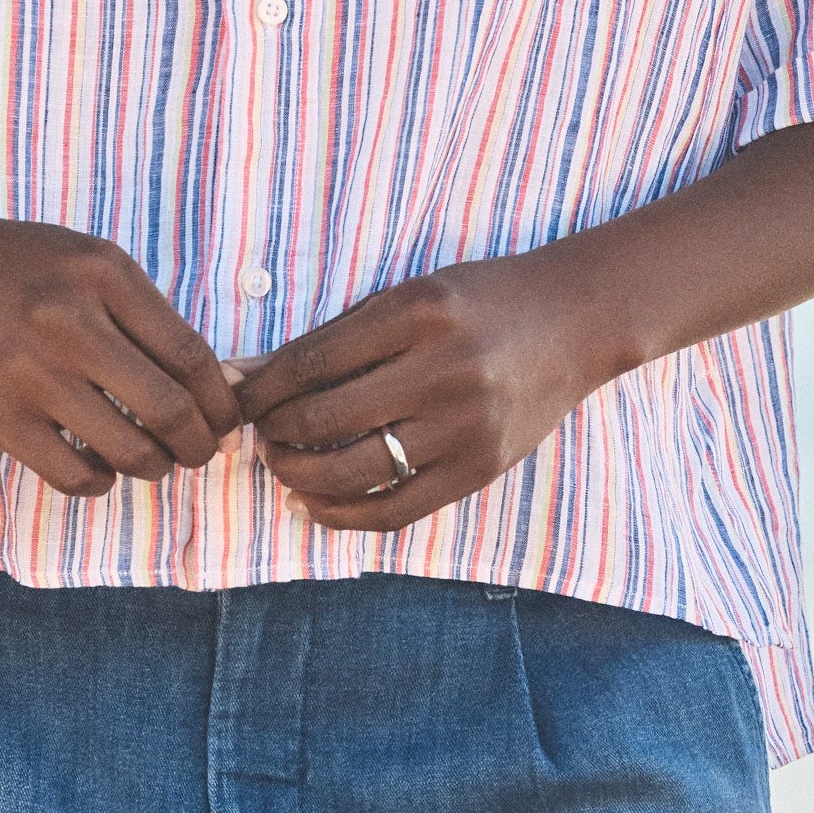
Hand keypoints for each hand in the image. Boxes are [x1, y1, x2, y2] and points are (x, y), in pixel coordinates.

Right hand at [0, 196, 241, 501]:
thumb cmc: (3, 263)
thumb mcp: (80, 258)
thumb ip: (141, 311)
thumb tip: (211, 381)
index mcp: (104, 273)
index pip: (193, 355)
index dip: (222, 402)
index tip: (226, 420)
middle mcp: (72, 320)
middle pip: (170, 410)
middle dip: (199, 445)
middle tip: (199, 452)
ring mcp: (31, 372)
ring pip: (127, 450)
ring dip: (153, 467)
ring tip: (151, 460)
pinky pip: (72, 474)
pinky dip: (99, 481)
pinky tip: (98, 467)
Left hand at [233, 247, 601, 531]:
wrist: (574, 321)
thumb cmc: (479, 300)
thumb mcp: (407, 297)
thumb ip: (332, 337)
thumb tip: (245, 374)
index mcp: (419, 312)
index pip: (314, 361)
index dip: (263, 387)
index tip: (239, 397)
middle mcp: (443, 369)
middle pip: (327, 419)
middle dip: (274, 431)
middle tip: (258, 431)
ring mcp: (466, 425)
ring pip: (355, 472)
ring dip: (299, 475)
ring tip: (281, 463)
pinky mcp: (480, 468)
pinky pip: (397, 509)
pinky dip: (344, 515)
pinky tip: (314, 503)